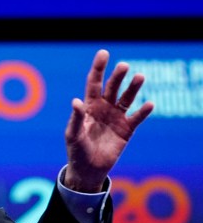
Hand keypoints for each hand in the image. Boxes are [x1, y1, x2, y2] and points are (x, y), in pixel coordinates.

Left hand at [64, 49, 153, 191]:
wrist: (88, 169)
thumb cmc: (76, 150)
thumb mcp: (73, 134)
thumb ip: (76, 118)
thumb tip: (75, 101)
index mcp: (89, 106)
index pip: (93, 83)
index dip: (98, 68)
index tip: (104, 53)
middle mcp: (104, 108)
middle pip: (112, 87)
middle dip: (117, 76)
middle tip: (123, 66)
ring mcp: (116, 117)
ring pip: (127, 98)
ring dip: (133, 88)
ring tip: (139, 77)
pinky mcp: (127, 129)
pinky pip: (137, 117)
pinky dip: (143, 111)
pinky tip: (149, 103)